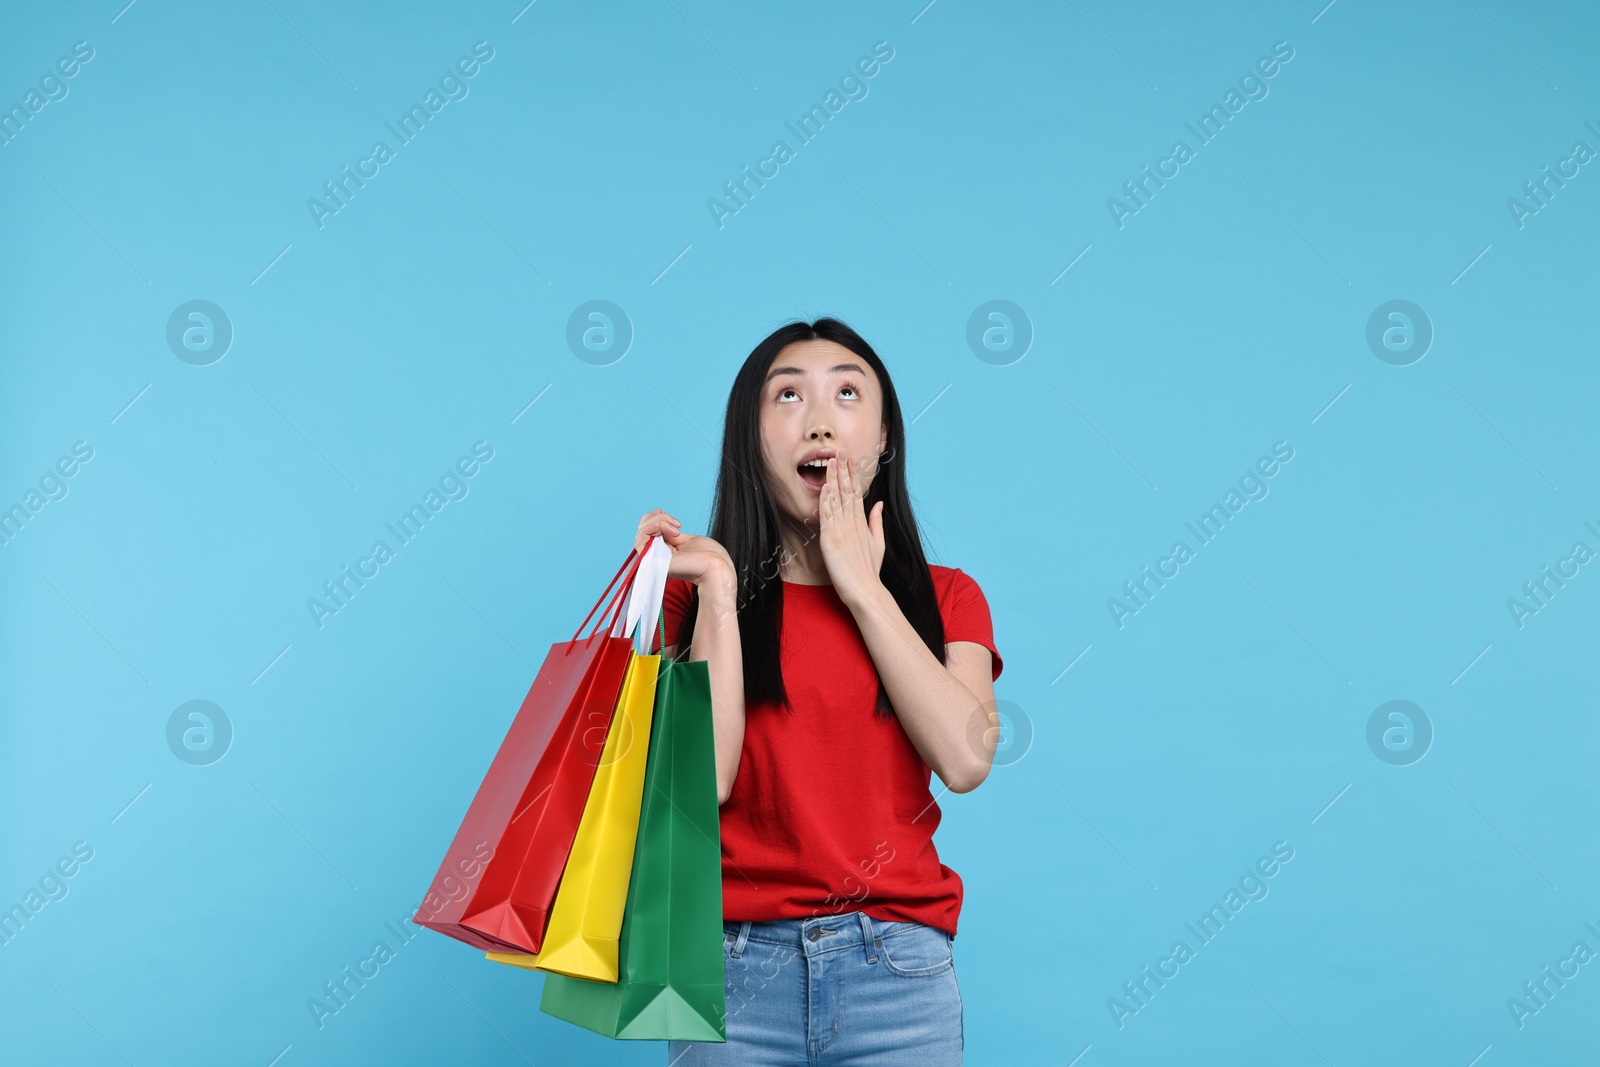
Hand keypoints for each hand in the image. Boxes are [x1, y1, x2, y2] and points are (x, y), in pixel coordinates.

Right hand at [634, 508, 733, 588]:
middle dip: (659, 519)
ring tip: (677, 530)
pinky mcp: (652, 560)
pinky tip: (672, 533)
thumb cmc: (707, 554)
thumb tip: (656, 523)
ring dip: (659, 522)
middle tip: (678, 525)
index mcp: (662, 550)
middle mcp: (655, 554)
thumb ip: (667, 532)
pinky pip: (642, 538)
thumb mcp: (683, 538)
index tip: (668, 516)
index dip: (653, 518)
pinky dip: (654, 527)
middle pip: (642, 528)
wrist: (715, 566)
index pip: (646, 530)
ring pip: (642, 531)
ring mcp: (652, 558)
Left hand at [818, 446, 885, 607]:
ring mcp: (842, 530)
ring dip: (833, 479)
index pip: (856, 493)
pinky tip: (825, 487)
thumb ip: (876, 522)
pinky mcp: (830, 540)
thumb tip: (879, 503)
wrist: (865, 590)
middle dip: (843, 471)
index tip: (849, 460)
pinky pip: (827, 516)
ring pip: (837, 500)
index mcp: (862, 523)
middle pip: (847, 491)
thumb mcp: (878, 543)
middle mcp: (853, 523)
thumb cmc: (870, 570)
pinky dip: (826, 500)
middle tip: (839, 452)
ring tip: (830, 462)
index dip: (852, 475)